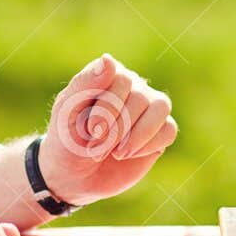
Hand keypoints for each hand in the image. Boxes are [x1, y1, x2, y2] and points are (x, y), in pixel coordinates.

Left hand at [38, 53, 177, 205]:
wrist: (74, 176)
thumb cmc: (67, 139)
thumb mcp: (66, 112)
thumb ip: (85, 83)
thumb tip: (108, 59)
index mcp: (109, 75)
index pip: (122, 79)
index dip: (108, 108)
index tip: (91, 130)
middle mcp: (133, 86)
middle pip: (140, 97)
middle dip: (117, 130)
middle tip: (96, 149)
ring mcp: (149, 108)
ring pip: (161, 107)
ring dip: (138, 136)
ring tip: (117, 153)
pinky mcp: (160, 131)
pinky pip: (169, 130)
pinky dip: (148, 145)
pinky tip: (128, 154)